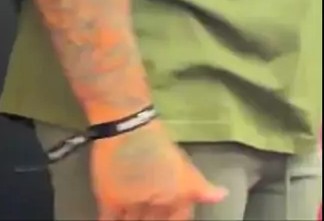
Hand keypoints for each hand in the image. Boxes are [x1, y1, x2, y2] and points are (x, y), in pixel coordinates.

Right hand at [90, 119, 226, 220]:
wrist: (127, 124)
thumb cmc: (157, 140)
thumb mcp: (183, 163)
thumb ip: (201, 186)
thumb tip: (223, 194)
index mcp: (179, 196)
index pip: (180, 219)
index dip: (174, 218)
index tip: (166, 214)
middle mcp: (159, 205)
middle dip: (153, 218)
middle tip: (148, 209)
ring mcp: (134, 205)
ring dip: (134, 219)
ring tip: (133, 211)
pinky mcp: (111, 200)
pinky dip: (115, 220)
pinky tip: (116, 215)